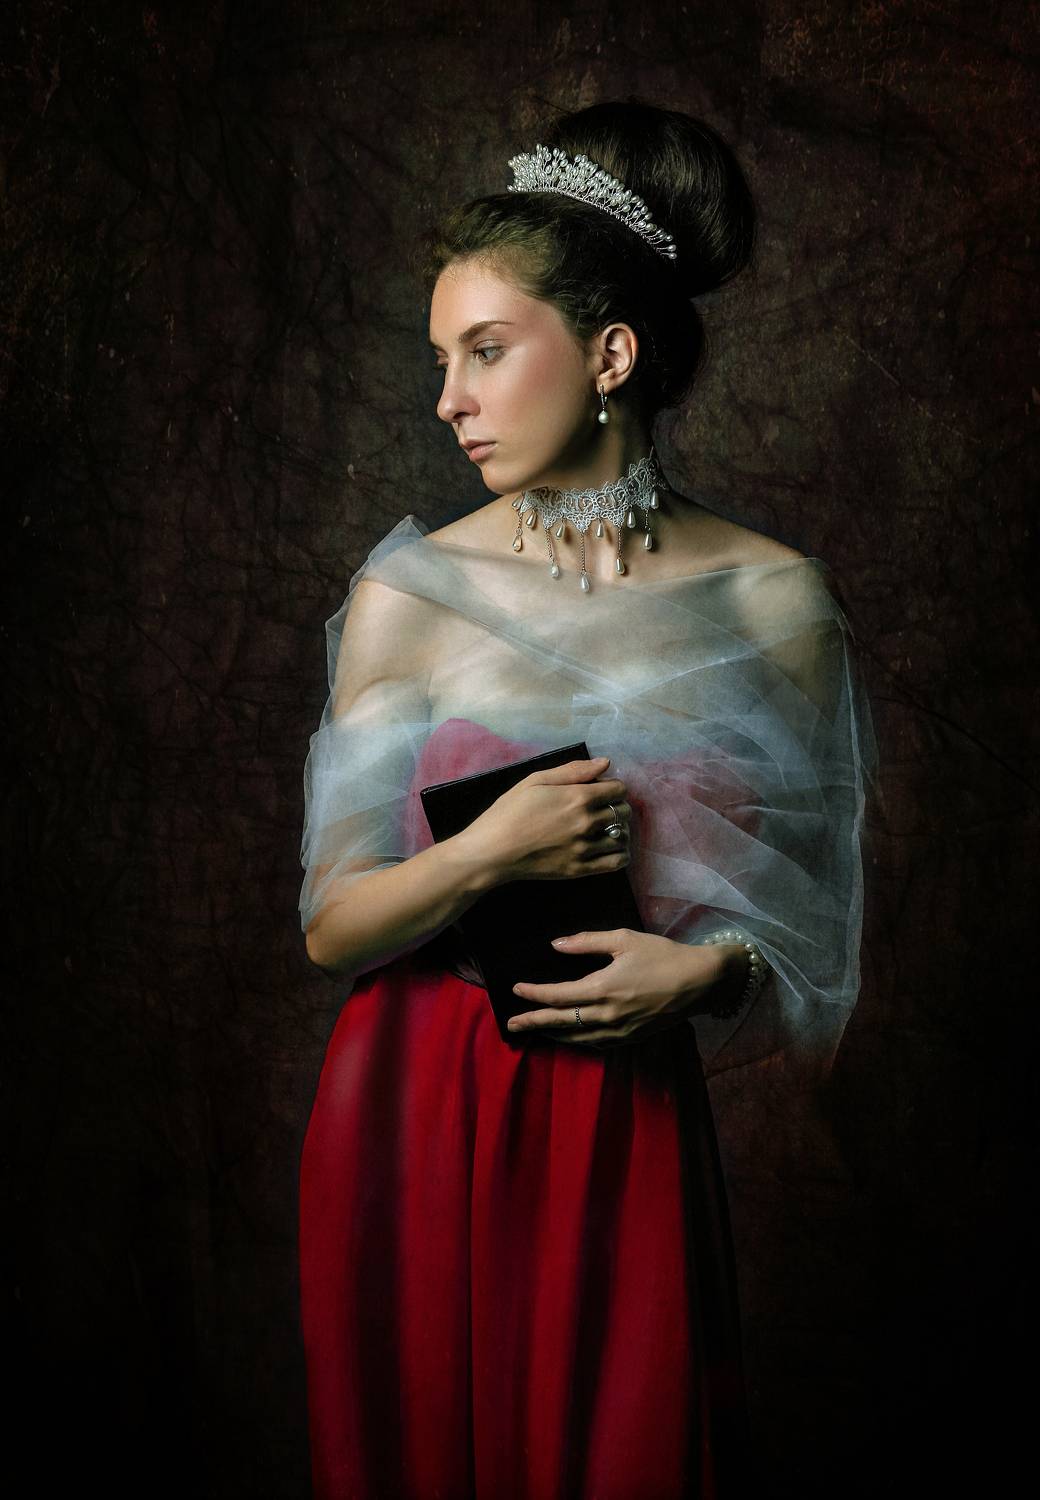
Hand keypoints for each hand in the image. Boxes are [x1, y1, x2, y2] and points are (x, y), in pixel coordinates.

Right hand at [453, 755, 631, 886]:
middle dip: (617, 807)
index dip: (612, 787)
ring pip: (622, 837)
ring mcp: (584, 848)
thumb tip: (606, 763)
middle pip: (624, 812)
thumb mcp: (535, 780)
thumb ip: (573, 771)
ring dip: (619, 830)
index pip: (618, 790)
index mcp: (577, 798)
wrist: (491, 851)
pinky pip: (616, 863)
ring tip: (606, 829)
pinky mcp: (579, 870)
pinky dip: (620, 855)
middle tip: (602, 810)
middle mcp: (587, 823)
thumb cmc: (508, 812)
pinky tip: (610, 849)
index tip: (600, 791)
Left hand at [506, 928, 734, 1047]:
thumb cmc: (662, 955)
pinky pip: (596, 1043)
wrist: (700, 982)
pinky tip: (570, 1035)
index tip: (515, 990)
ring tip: (535, 1030)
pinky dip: (577, 1040)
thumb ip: (587, 942)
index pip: (558, 996)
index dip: (534, 995)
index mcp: (602, 988)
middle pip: (561, 1022)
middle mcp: (607, 1015)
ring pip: (577, 1037)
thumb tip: (555, 944)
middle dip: (533, 1022)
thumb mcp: (624, 939)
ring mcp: (620, 1030)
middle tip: (511, 1023)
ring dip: (553, 1034)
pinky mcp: (632, 1038)